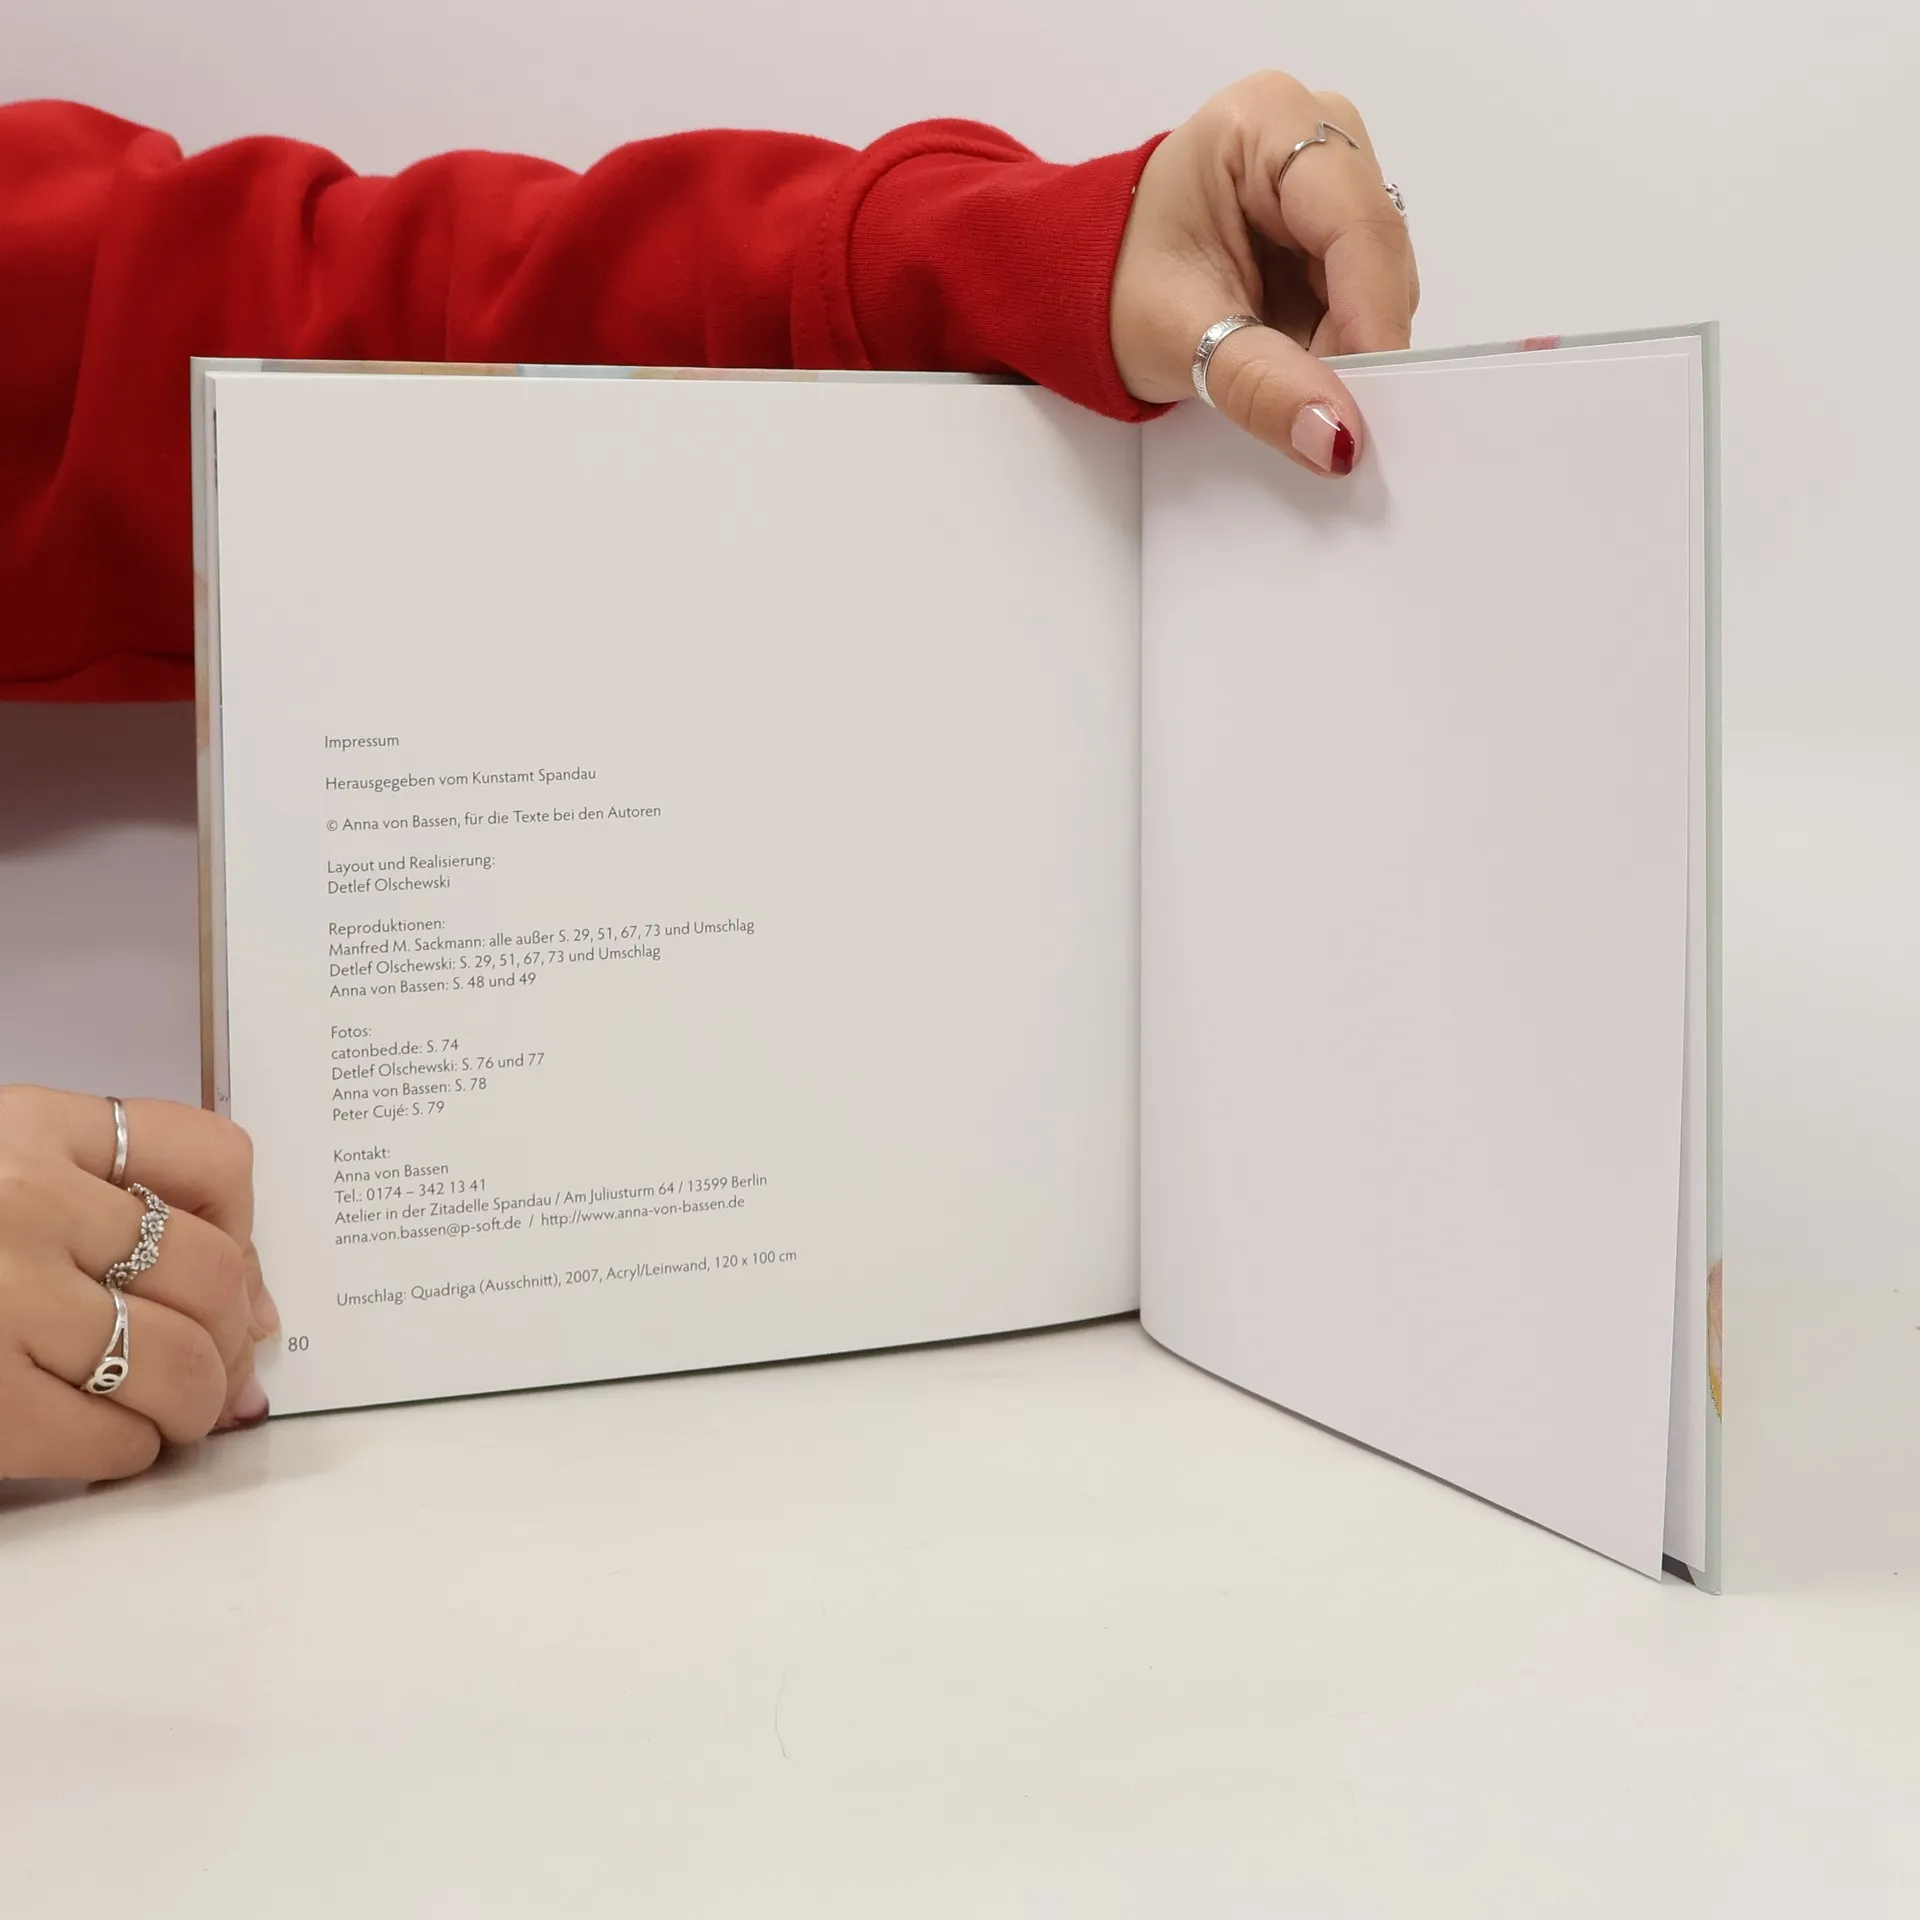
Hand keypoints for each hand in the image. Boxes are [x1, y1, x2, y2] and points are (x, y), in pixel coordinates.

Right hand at [0, 1087, 277, 1481]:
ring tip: (179, 1417)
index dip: (249, 1229)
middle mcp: (24, 1202)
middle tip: (220, 1372)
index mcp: (31, 1126)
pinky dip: (130, 1450)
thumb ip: (101, 1202)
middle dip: (233, 1339)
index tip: (241, 1276)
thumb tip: (252, 1308)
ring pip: (177, 1360)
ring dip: (198, 1405)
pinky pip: (105, 1435)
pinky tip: (111, 1443)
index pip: (212, 1154)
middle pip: (212, 1273)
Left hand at [1111, 72, 1418, 473]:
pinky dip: (1339, 343)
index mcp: (1266, 122)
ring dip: (1346, 347)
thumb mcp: (1180, 337)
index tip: (1366, 406)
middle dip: (1354, 341)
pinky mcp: (1332, 223)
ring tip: (1283, 381)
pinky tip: (1296, 364)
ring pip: (1381, 279)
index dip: (1372, 319)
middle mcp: (1313, 131)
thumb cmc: (1112, 286)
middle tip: (1318, 413)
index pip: (1356, 223)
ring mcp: (1329, 177)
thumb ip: (1261, 386)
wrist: (1086, 287)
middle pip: (1377, 251)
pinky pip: (1366, 293)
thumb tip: (1335, 437)